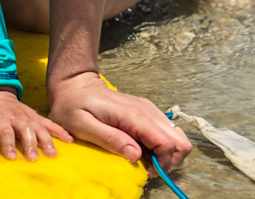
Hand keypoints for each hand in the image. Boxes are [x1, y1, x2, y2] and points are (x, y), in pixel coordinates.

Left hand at [0, 87, 71, 160]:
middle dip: (29, 144)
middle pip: (25, 130)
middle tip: (33, 158)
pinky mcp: (36, 116)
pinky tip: (69, 139)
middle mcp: (16, 117)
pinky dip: (60, 130)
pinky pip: (49, 123)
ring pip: (39, 127)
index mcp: (0, 118)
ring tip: (52, 154)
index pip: (5, 131)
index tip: (11, 157)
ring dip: (46, 140)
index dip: (8, 143)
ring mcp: (28, 116)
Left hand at [48, 72, 191, 174]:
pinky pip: (165, 131)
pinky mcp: (146, 111)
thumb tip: (136, 155)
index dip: (163, 163)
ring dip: (166, 154)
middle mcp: (146, 110)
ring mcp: (148, 109)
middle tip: (147, 167)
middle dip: (169, 160)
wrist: (74, 83)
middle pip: (180, 140)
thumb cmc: (74, 105)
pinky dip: (160, 146)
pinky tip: (141, 148)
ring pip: (176, 136)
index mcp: (134, 115)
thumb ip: (111, 139)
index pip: (167, 143)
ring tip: (144, 159)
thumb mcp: (83, 125)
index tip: (145, 170)